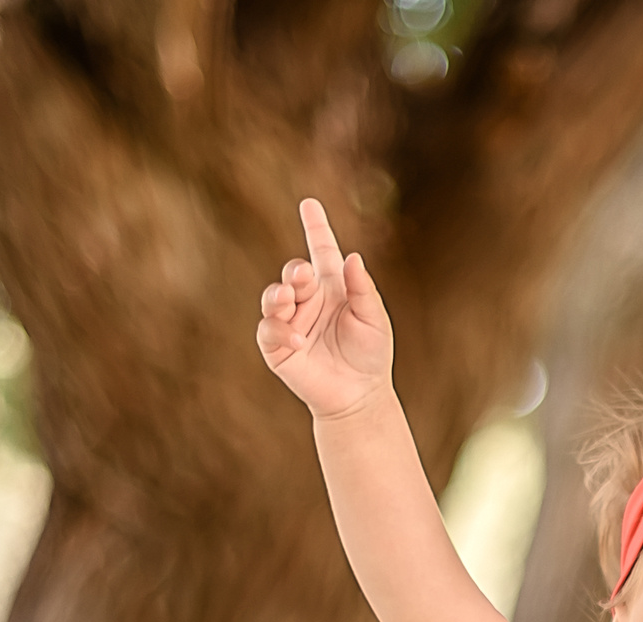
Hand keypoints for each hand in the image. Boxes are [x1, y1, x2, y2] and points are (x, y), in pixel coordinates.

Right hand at [255, 197, 392, 417]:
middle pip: (293, 273)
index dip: (316, 228)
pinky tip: (297, 339)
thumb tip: (353, 257)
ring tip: (289, 298)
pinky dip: (279, 330)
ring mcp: (290, 322)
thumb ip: (362, 289)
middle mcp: (309, 301)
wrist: (360, 396)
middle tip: (303, 276)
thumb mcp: (374, 319)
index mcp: (333, 288)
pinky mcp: (278, 347)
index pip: (321, 251)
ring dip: (278, 294)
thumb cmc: (371, 356)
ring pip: (273, 297)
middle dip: (294, 271)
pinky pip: (268, 330)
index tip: (309, 204)